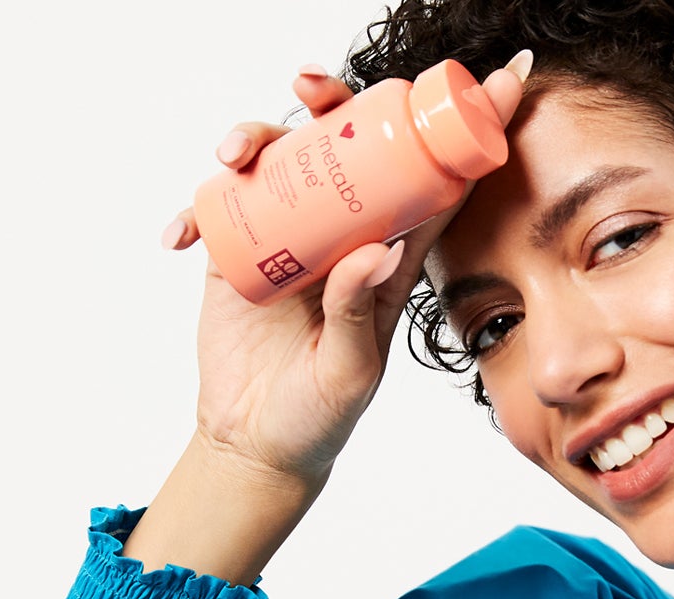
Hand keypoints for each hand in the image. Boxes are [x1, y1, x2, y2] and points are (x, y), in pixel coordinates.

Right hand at [160, 50, 533, 485]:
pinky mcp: (234, 251)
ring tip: (232, 157)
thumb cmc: (319, 414)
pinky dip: (193, 211)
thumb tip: (375, 251)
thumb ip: (359, 312)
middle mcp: (342, 230)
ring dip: (253, 138)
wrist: (255, 444)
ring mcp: (285, 235)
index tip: (494, 80)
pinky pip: (214, 209)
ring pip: (276, 160)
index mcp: (390, 252)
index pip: (433, 177)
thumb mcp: (351, 371)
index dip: (462, 126)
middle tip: (311, 87)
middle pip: (344, 143)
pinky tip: (179, 235)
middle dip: (331, 101)